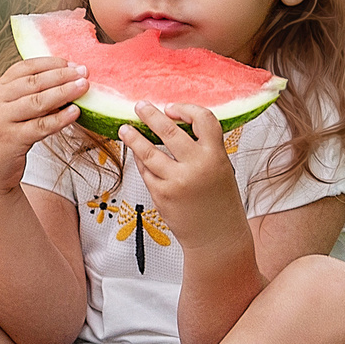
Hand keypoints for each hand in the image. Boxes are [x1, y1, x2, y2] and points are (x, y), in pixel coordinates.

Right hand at [0, 56, 87, 193]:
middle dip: (62, 75)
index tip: (72, 63)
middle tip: (84, 72)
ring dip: (64, 92)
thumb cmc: (5, 138)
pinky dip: (60, 118)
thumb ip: (31, 96)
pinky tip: (75, 112)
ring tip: (83, 87)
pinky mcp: (11, 139)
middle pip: (34, 82)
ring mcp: (1, 120)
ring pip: (38, 102)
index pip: (25, 67)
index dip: (50, 63)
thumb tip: (67, 82)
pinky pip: (40, 126)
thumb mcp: (12, 111)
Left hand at [120, 103, 246, 248]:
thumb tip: (176, 125)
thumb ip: (204, 149)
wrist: (217, 237)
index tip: (172, 108)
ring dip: (133, 138)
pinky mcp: (162, 195)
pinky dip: (140, 161)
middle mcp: (196, 166)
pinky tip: (137, 155)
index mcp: (216, 156)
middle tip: (140, 106)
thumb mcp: (221, 169)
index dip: (186, 109)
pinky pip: (146, 172)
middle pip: (168, 130)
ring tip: (124, 129)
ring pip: (148, 151)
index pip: (203, 119)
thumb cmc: (219, 202)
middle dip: (150, 115)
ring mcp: (177, 181)